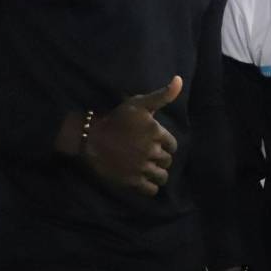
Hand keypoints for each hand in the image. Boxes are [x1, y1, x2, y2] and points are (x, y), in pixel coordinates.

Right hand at [83, 76, 181, 196]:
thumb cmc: (115, 118)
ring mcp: (142, 166)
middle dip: (161, 158)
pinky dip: (150, 186)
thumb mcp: (138, 103)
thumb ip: (162, 95)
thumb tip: (179, 80)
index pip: (173, 145)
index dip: (165, 144)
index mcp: (156, 132)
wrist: (90, 138)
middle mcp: (152, 150)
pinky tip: (143, 179)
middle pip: (167, 161)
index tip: (155, 143)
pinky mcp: (132, 181)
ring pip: (162, 176)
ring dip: (157, 173)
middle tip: (149, 155)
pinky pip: (151, 190)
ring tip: (148, 168)